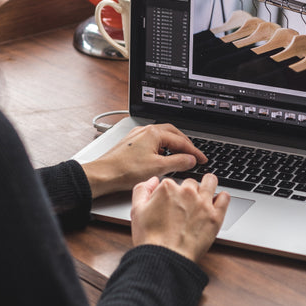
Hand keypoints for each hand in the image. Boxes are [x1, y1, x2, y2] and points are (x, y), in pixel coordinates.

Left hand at [81, 124, 206, 198]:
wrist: (103, 175)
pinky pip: (152, 141)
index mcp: (154, 133)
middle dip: (185, 144)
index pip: (181, 141)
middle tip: (194, 155)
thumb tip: (191, 160)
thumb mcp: (158, 167)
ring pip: (162, 136)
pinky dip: (162, 147)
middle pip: (172, 133)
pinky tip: (162, 157)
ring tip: (181, 155)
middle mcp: (145, 130)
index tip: (202, 159)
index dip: (194, 151)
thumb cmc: (125, 170)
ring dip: (174, 144)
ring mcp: (137, 136)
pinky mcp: (131, 143)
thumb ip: (178, 162)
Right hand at [130, 173, 229, 262]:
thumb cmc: (151, 239)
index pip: (172, 182)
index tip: (170, 202)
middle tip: (185, 205)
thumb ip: (142, 190)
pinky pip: (225, 197)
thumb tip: (153, 181)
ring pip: (210, 181)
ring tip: (205, 193)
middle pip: (190, 183)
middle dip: (188, 191)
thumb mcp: (136, 211)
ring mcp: (203, 203)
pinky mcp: (215, 216)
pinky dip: (222, 197)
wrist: (165, 258)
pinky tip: (217, 201)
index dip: (170, 192)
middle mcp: (187, 192)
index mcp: (167, 188)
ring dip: (208, 185)